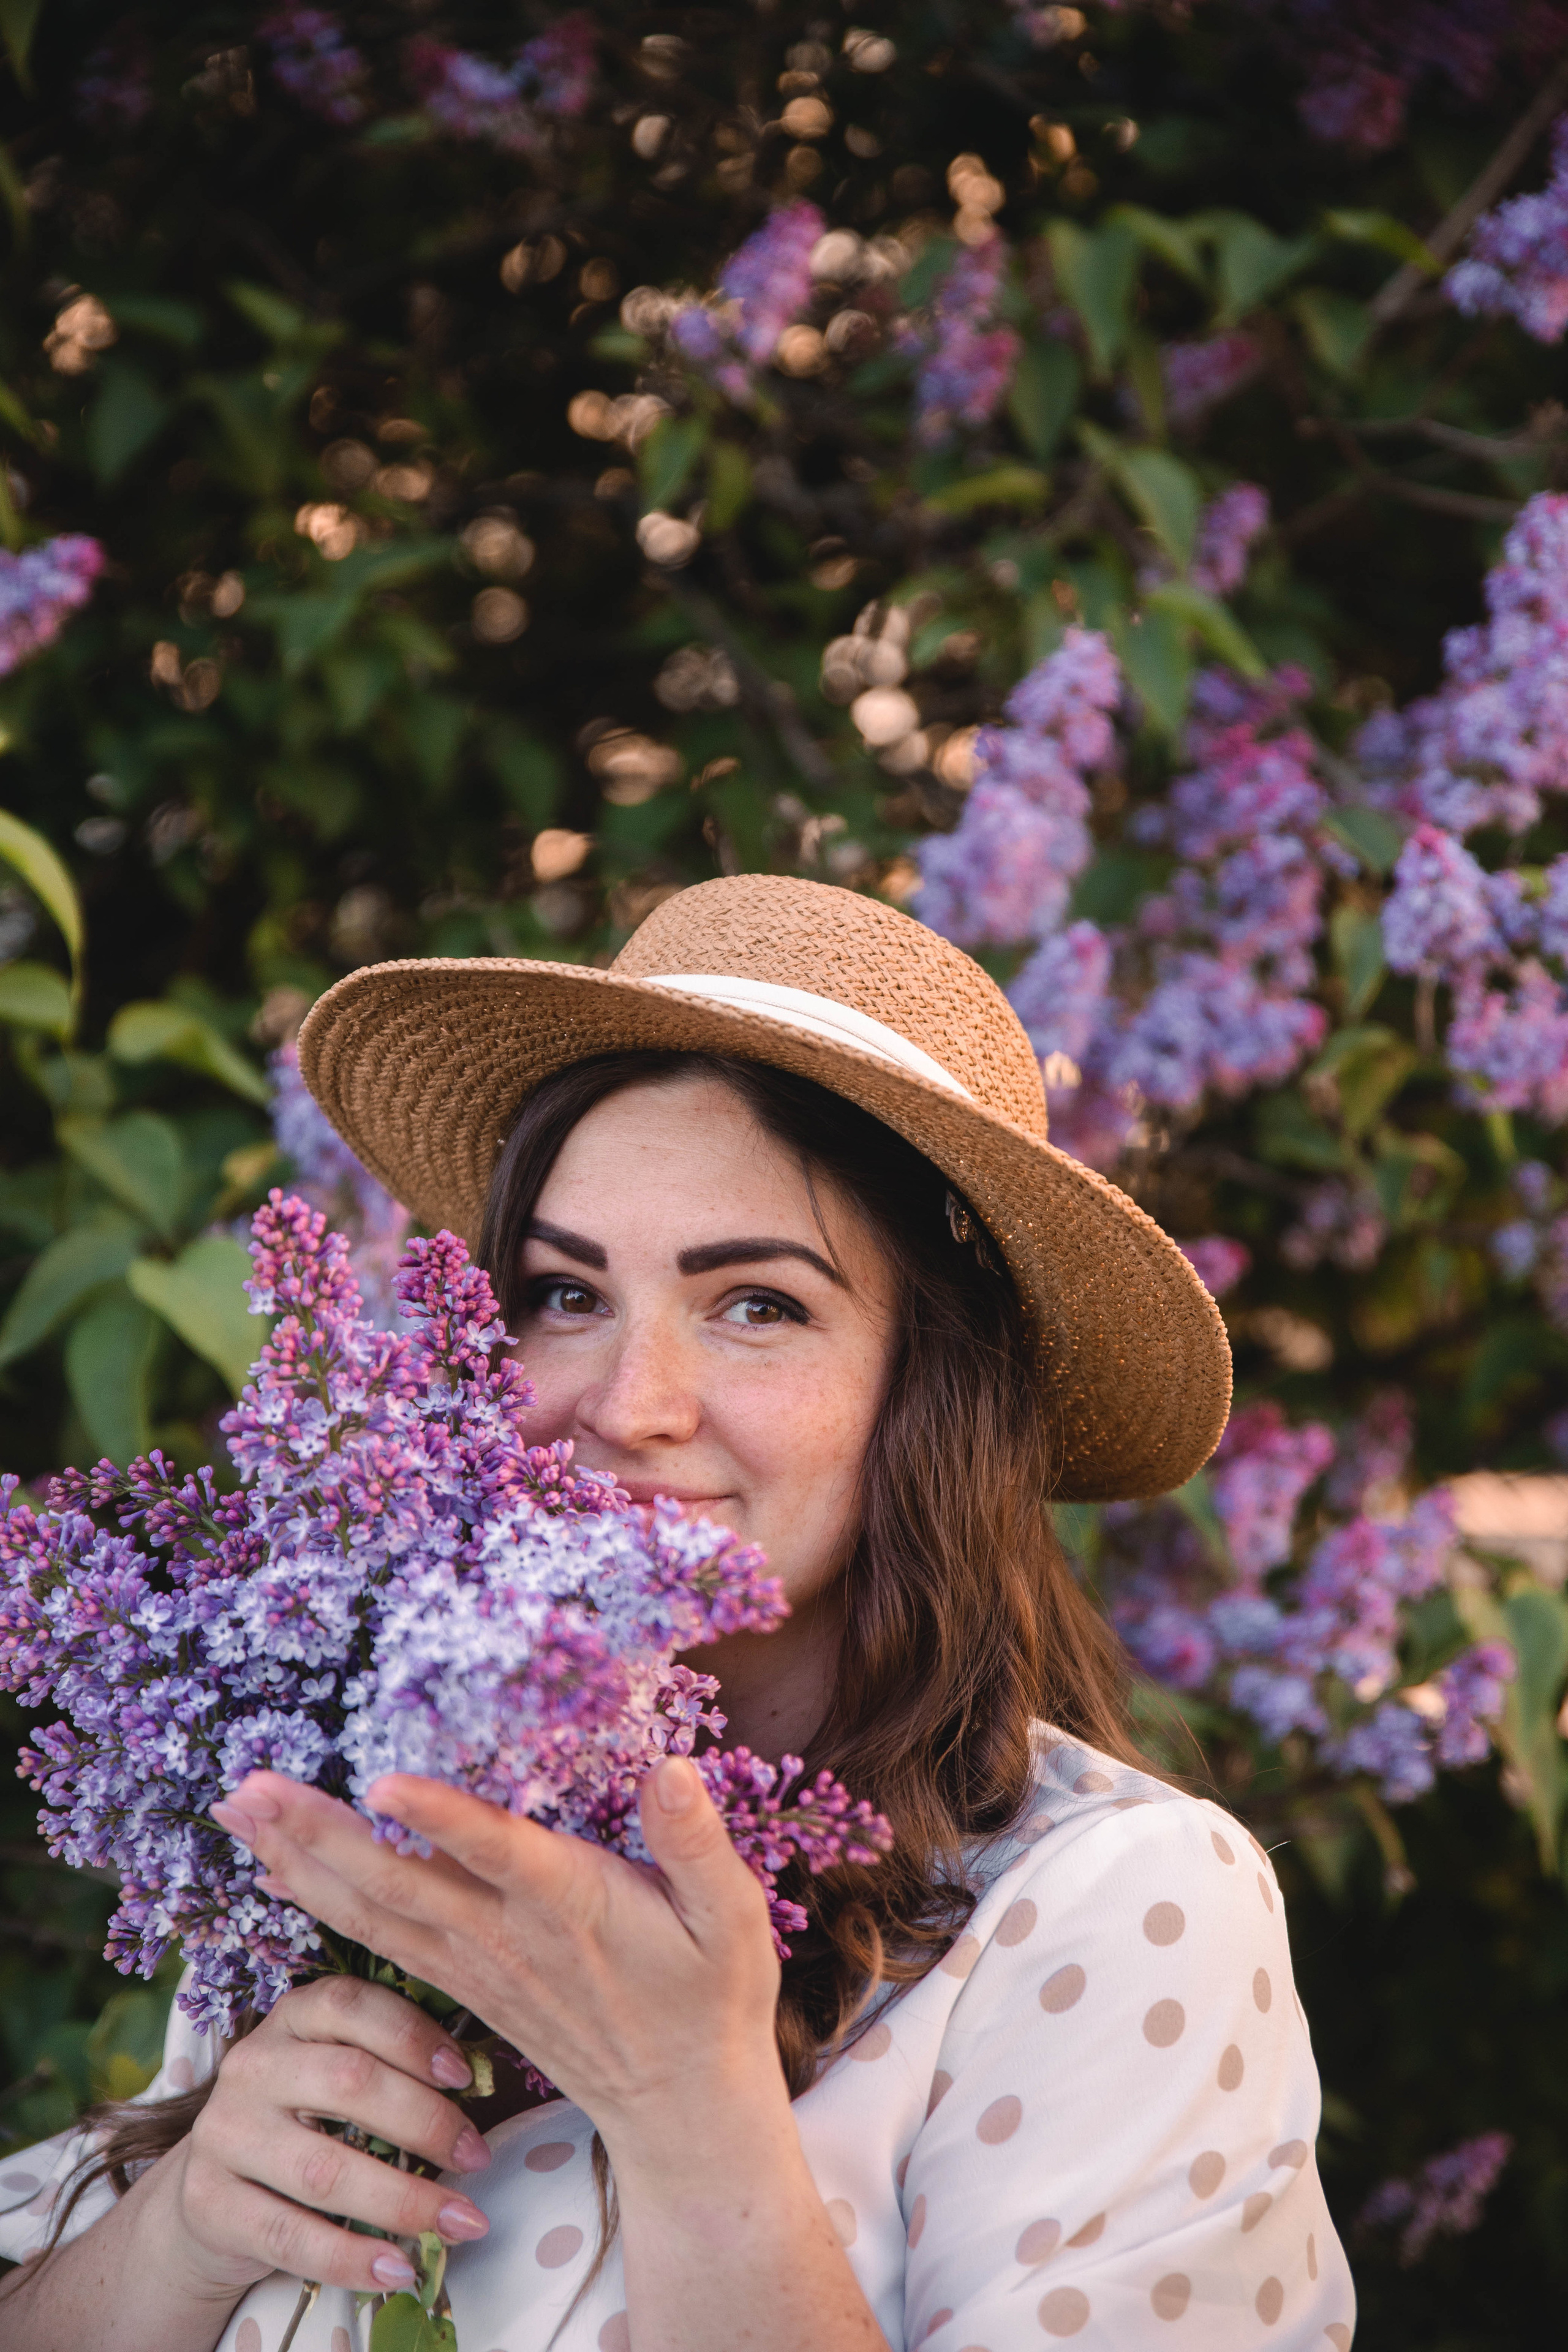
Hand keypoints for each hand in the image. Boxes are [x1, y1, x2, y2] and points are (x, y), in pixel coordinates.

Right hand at [165, 1975, 493, 2298]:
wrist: (210, 2192)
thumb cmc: (299, 2122)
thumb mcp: (332, 2076)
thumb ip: (388, 2067)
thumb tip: (476, 2087)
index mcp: (290, 2018)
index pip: (351, 2005)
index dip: (413, 2036)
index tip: (465, 2076)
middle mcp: (252, 2066)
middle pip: (349, 2082)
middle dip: (426, 2122)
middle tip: (476, 2157)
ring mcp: (224, 2134)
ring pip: (325, 2169)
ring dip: (404, 2200)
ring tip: (460, 2222)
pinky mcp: (209, 2204)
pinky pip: (292, 2236)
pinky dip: (353, 2258)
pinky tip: (400, 2268)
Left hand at [214, 1759, 787, 2159]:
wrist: (677, 2105)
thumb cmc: (709, 1997)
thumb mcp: (731, 1918)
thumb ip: (697, 1843)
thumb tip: (669, 1768)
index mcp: (570, 1905)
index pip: (497, 1854)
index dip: (441, 1819)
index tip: (382, 1781)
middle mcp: (504, 1934)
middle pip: (396, 1883)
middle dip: (318, 1833)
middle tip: (249, 1787)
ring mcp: (473, 1963)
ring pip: (369, 1910)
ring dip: (298, 1860)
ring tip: (237, 1813)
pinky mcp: (460, 1981)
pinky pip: (375, 1938)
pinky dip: (321, 1900)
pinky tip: (280, 1869)